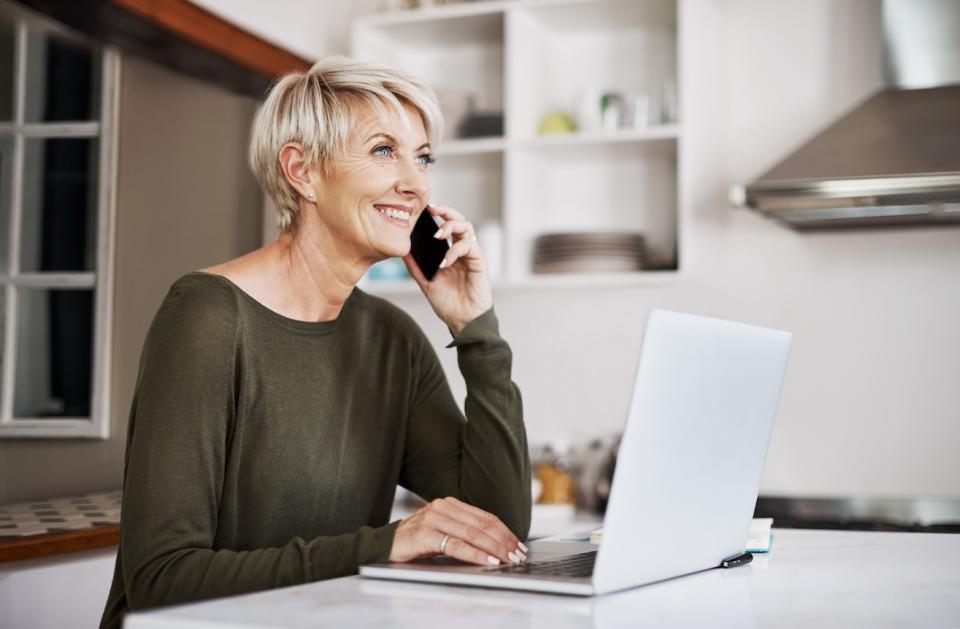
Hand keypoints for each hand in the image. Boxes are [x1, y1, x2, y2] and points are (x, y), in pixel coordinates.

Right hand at [389, 496, 527, 566]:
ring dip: (494, 548)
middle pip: (482, 524)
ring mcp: (433, 519)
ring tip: (508, 559)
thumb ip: (464, 531)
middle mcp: (442, 507)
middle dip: (504, 541)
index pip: (485, 517)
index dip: (505, 531)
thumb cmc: (417, 540)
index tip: (518, 544)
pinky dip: (475, 554)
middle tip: (518, 555)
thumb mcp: (443, 531)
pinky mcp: (425, 534)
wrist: (385, 544)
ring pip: (473, 533)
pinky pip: (456, 545)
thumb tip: (496, 545)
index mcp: (450, 504)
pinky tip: (488, 561)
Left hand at [403, 204, 492, 335]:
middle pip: (459, 221)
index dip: (438, 215)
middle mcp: (462, 251)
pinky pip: (470, 246)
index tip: (423, 209)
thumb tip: (401, 250)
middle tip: (432, 209)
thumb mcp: (425, 282)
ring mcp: (471, 256)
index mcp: (450, 253)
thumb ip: (415, 266)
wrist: (463, 322)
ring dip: (451, 226)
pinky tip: (445, 261)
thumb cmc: (448, 303)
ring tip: (437, 235)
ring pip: (467, 228)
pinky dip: (455, 250)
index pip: (446, 227)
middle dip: (446, 212)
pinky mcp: (480, 263)